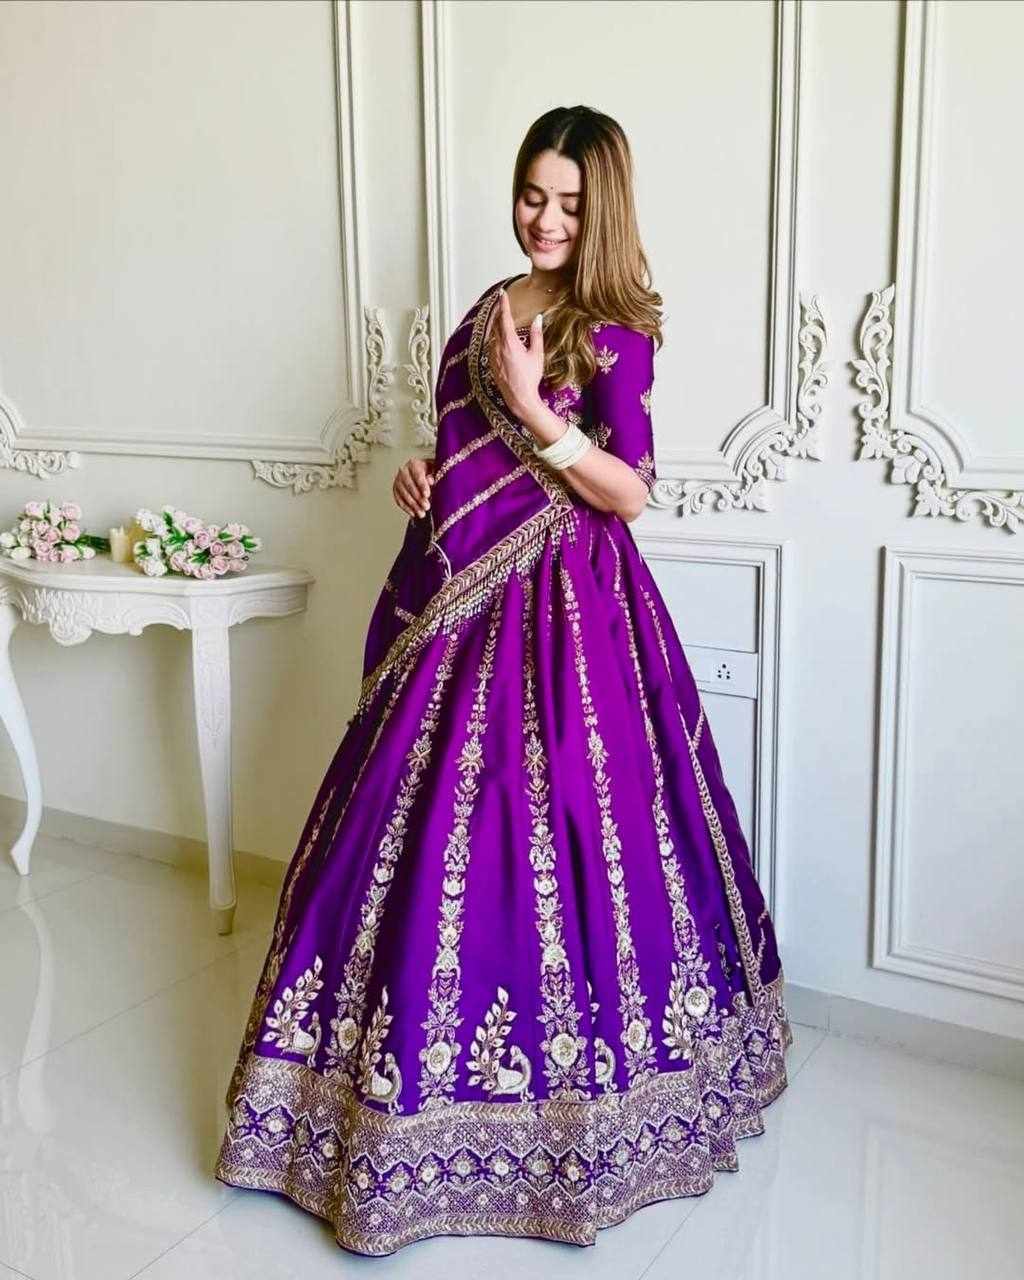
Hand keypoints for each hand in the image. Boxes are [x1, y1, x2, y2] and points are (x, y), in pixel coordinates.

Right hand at [393, 456, 435, 518]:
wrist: (422, 473)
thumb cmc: (431, 472)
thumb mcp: (435, 471)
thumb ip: (434, 475)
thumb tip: (430, 481)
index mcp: (414, 464)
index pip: (418, 475)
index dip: (422, 485)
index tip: (427, 495)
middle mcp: (403, 471)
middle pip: (409, 485)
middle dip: (418, 498)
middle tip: (427, 507)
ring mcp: (398, 480)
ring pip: (404, 494)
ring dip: (413, 505)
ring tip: (422, 514)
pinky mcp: (395, 489)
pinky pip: (399, 500)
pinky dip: (406, 508)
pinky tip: (414, 514)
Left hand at [485, 289, 544, 421]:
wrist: (519, 398)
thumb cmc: (530, 377)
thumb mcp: (537, 354)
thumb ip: (536, 335)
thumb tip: (538, 319)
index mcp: (509, 342)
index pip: (505, 318)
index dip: (503, 304)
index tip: (502, 293)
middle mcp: (497, 347)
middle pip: (495, 324)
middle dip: (498, 312)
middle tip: (500, 302)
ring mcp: (492, 356)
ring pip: (491, 334)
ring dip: (495, 324)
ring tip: (499, 317)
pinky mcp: (491, 363)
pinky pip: (490, 345)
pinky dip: (494, 337)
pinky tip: (497, 337)